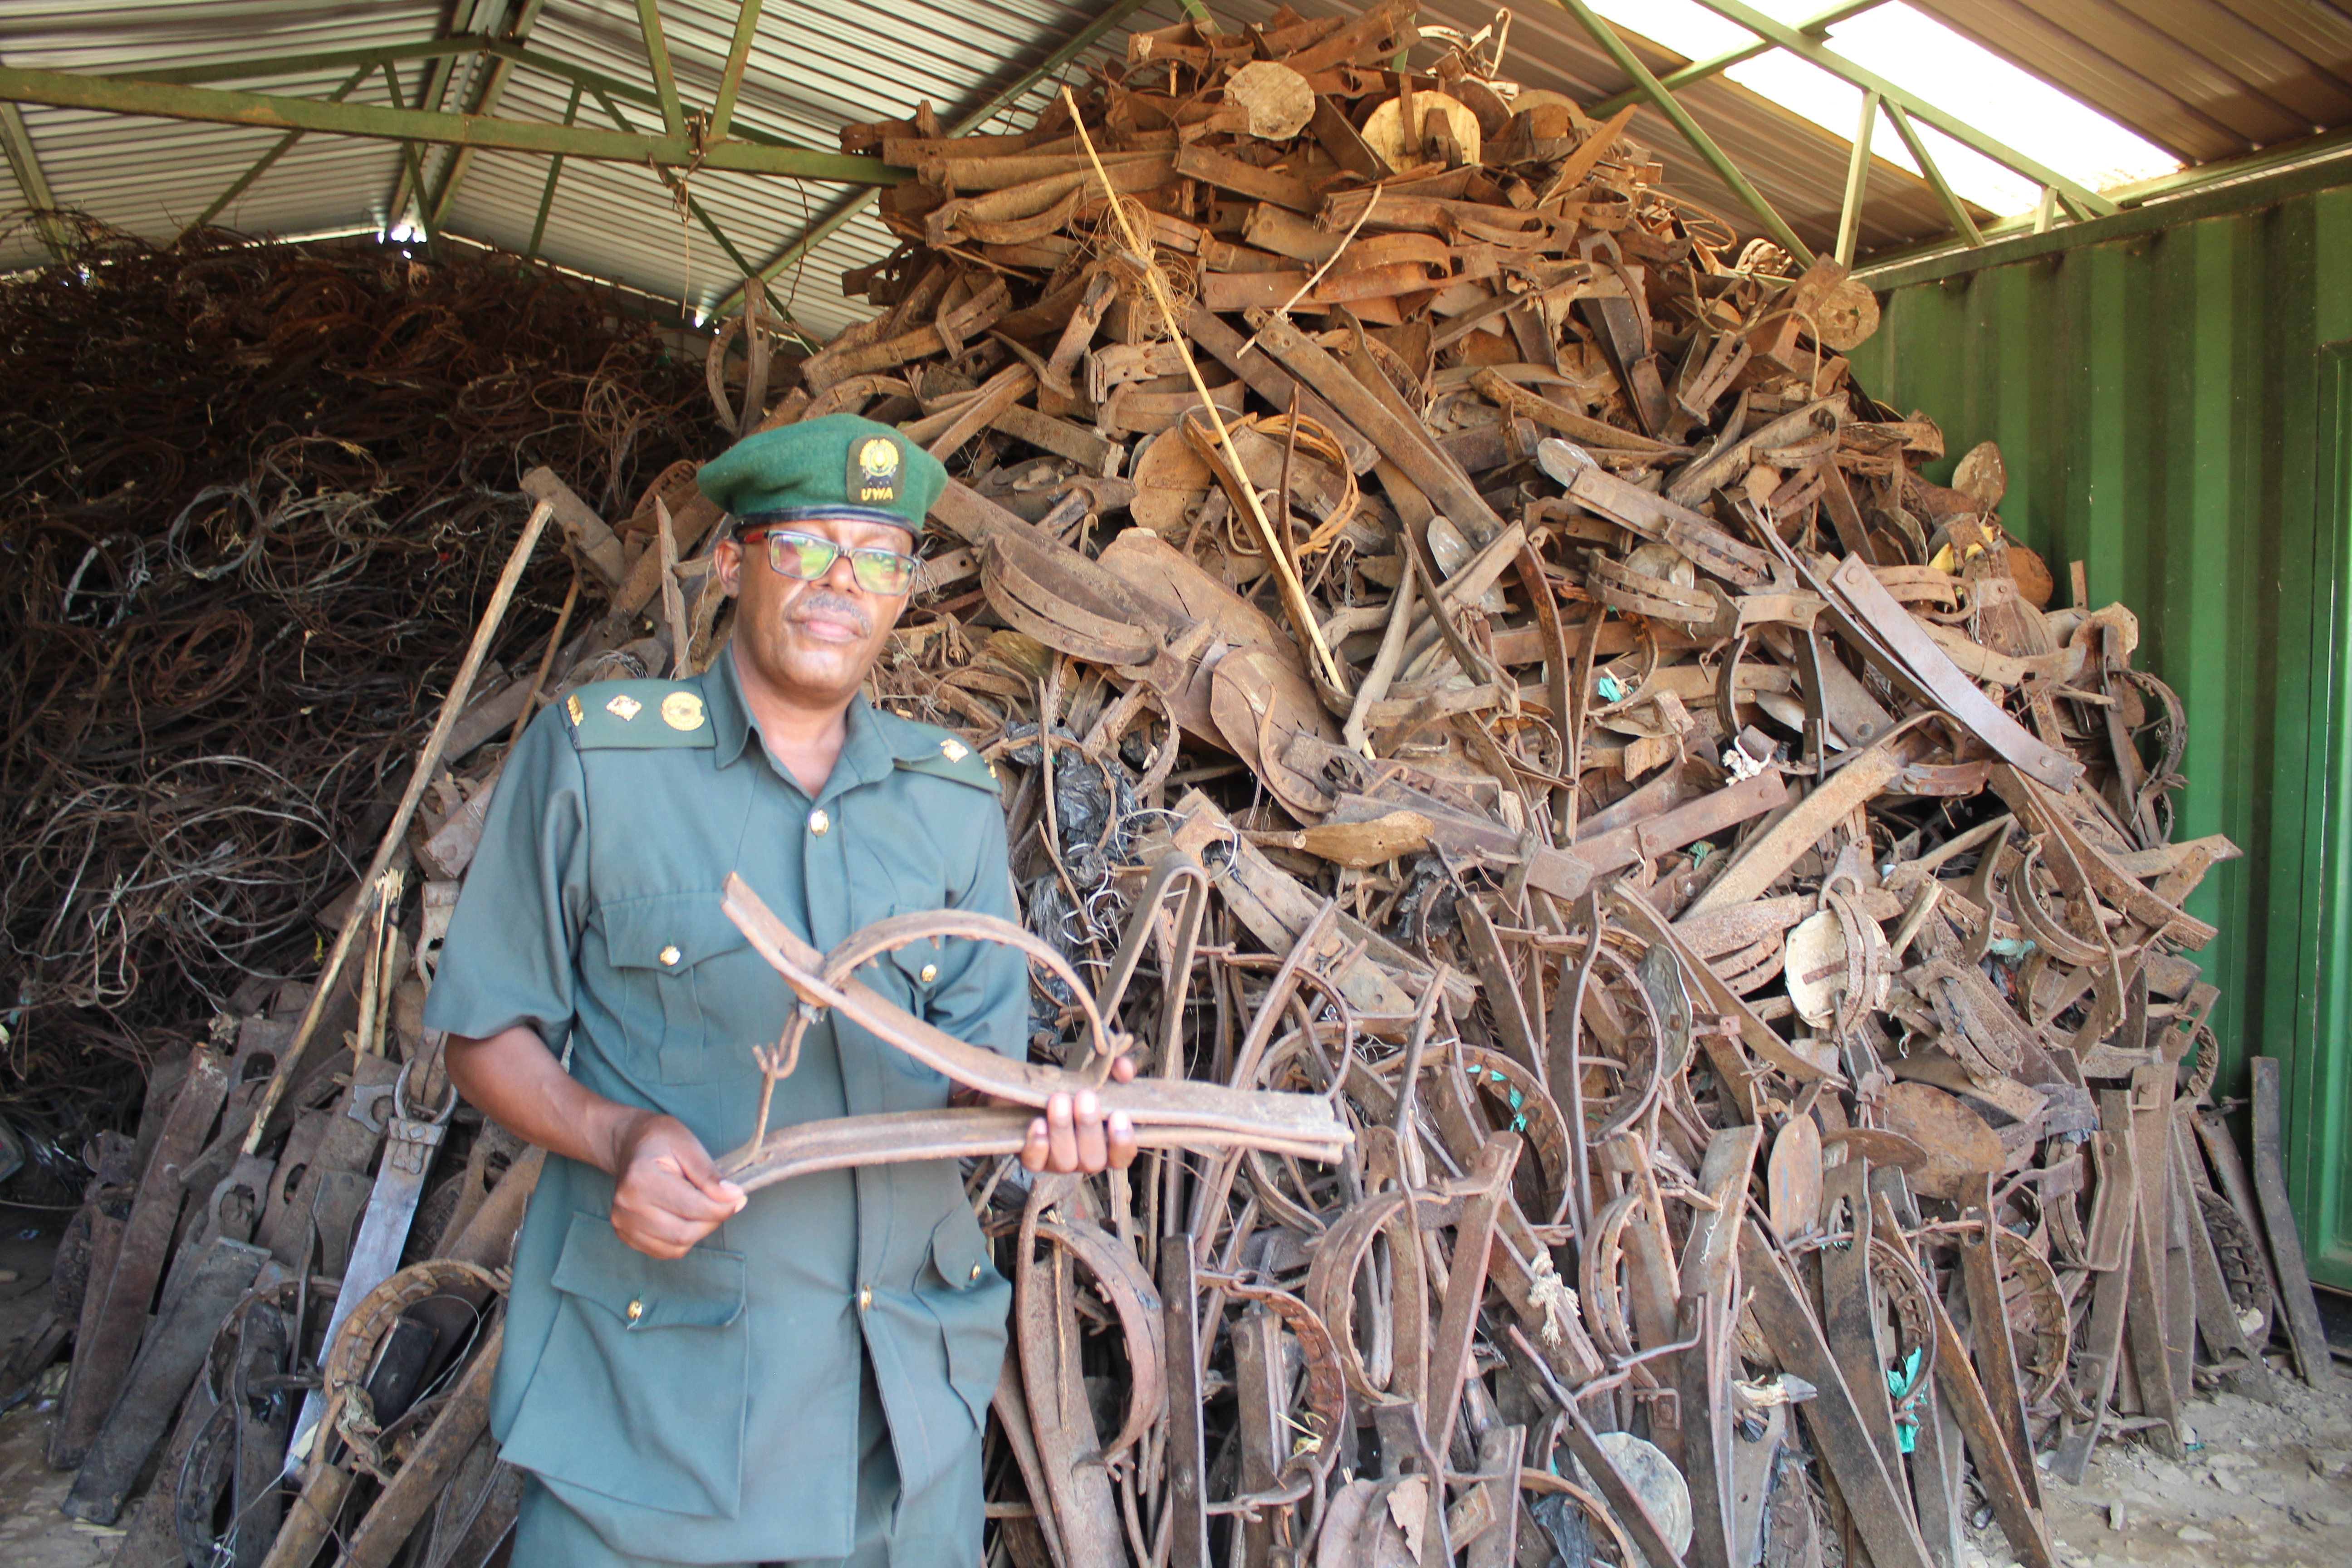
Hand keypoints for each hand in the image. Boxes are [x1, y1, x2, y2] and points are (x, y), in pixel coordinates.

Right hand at [608, 1112, 747, 1258]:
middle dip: (712, 1221)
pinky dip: (682, 1240)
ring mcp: (623, 1223)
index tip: (739, 1198)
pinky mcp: (625, 1234)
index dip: (722, 1208)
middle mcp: (627, 1206)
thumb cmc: (661, 1141)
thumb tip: (733, 1197)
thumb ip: (709, 1175)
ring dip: (698, 1231)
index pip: (692, 1208)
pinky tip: (684, 1217)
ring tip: (702, 1207)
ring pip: (676, 1247)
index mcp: (642, 1179)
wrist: (631, 1145)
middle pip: (684, 1233)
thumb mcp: (688, 1146)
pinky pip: (664, 1251)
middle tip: (723, 1203)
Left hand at [1020, 1055, 1137, 1173]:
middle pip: (1093, 1160)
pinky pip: (1035, 1163)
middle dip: (1088, 1126)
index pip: (1122, 1157)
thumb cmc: (1083, 1092)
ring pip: (1064, 1161)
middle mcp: (1086, 1161)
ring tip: (1059, 1099)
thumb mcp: (1104, 1079)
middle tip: (1085, 1095)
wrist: (1049, 1096)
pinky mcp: (1036, 1161)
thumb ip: (1118, 1072)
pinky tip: (1039, 1123)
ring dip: (1062, 1129)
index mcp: (1109, 1147)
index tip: (1119, 1115)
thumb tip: (1123, 1068)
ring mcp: (1060, 1164)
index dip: (1122, 1141)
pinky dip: (1037, 1145)